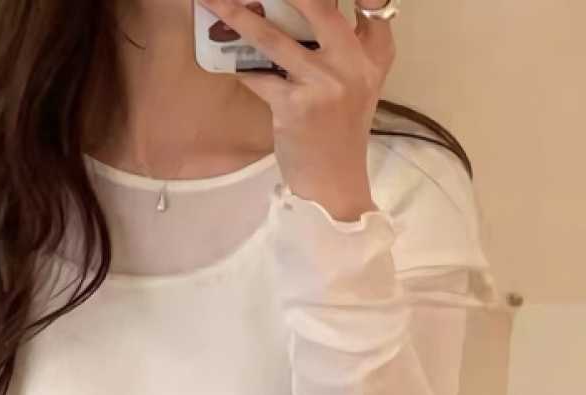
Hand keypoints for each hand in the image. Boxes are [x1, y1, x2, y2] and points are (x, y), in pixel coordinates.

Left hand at [198, 0, 395, 221]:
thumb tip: (301, 12)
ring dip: (239, 17)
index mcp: (375, 53)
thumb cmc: (338, 133)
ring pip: (273, 38)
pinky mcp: (296, 106)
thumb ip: (343, 48)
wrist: (334, 181)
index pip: (372, 2)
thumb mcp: (355, 85)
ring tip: (214, 2)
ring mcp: (324, 83)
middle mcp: (354, 63)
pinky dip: (239, 66)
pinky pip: (258, 76)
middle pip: (319, 6)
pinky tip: (224, 56)